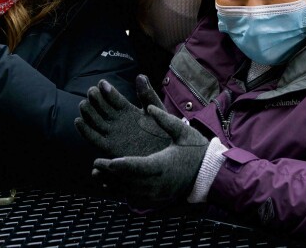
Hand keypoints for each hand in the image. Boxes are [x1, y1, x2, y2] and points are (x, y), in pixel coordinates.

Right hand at [76, 75, 169, 157]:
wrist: (167, 155)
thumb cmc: (165, 132)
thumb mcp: (156, 111)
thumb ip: (147, 95)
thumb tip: (140, 76)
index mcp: (128, 110)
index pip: (114, 97)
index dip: (107, 90)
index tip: (102, 83)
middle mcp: (118, 121)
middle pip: (101, 107)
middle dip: (94, 99)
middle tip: (92, 92)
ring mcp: (113, 133)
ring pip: (95, 121)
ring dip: (88, 112)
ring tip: (84, 104)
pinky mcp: (110, 148)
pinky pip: (94, 139)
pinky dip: (85, 131)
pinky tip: (78, 121)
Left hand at [91, 105, 208, 205]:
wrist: (210, 174)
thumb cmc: (197, 151)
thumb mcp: (182, 131)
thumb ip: (164, 119)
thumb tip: (148, 106)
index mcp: (163, 166)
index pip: (136, 167)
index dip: (118, 166)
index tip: (105, 161)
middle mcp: (159, 183)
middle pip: (129, 181)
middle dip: (110, 174)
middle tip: (95, 164)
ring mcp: (159, 194)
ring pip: (130, 191)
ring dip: (113, 183)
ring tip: (98, 174)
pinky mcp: (158, 199)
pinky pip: (136, 198)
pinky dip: (122, 191)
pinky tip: (112, 184)